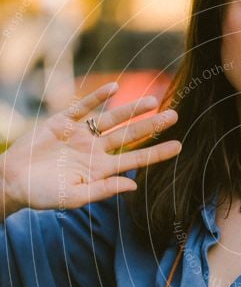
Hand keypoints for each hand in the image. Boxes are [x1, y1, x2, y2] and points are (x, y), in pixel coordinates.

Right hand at [0, 82, 180, 216]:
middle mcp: (95, 150)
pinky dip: (98, 97)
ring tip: (153, 102)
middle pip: (129, 136)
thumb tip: (134, 185)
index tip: (179, 147)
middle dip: (151, 126)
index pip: (136, 160)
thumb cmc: (43, 194)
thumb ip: (104, 190)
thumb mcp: (75, 197)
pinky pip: (83, 106)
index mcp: (101, 169)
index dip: (157, 153)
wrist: (12, 180)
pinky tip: (114, 88)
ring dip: (131, 110)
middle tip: (175, 116)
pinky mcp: (63, 122)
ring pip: (111, 120)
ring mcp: (80, 134)